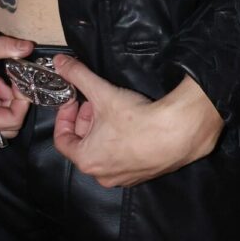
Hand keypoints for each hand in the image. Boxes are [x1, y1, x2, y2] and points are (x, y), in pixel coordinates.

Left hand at [51, 57, 222, 187]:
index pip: (62, 139)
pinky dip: (121, 141)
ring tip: (114, 109)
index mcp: (86, 160)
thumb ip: (77, 75)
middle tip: (95, 101)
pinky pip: (124, 157)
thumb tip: (59, 62)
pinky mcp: (144, 175)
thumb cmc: (136, 119)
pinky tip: (133, 123)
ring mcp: (125, 178)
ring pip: (104, 151)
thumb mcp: (102, 92)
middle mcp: (103, 175)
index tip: (74, 100)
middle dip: (86, 119)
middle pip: (84, 144)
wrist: (179, 133)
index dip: (64, 116)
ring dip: (103, 130)